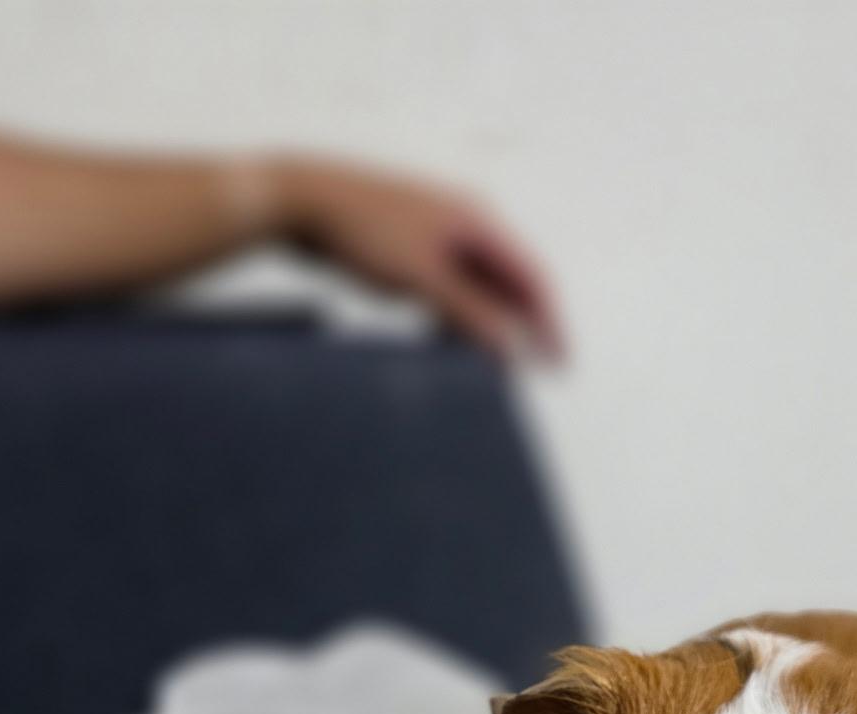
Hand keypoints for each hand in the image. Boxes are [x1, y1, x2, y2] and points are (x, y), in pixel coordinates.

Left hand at [264, 155, 564, 363]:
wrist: (296, 199)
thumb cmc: (360, 230)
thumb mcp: (421, 279)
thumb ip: (470, 314)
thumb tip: (511, 349)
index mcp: (479, 219)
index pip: (533, 277)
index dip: (551, 323)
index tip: (560, 364)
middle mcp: (466, 221)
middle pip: (511, 281)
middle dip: (525, 326)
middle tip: (538, 371)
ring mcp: (438, 232)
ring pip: (480, 285)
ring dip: (491, 322)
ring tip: (498, 364)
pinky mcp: (411, 245)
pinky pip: (450, 286)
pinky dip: (459, 314)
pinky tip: (450, 339)